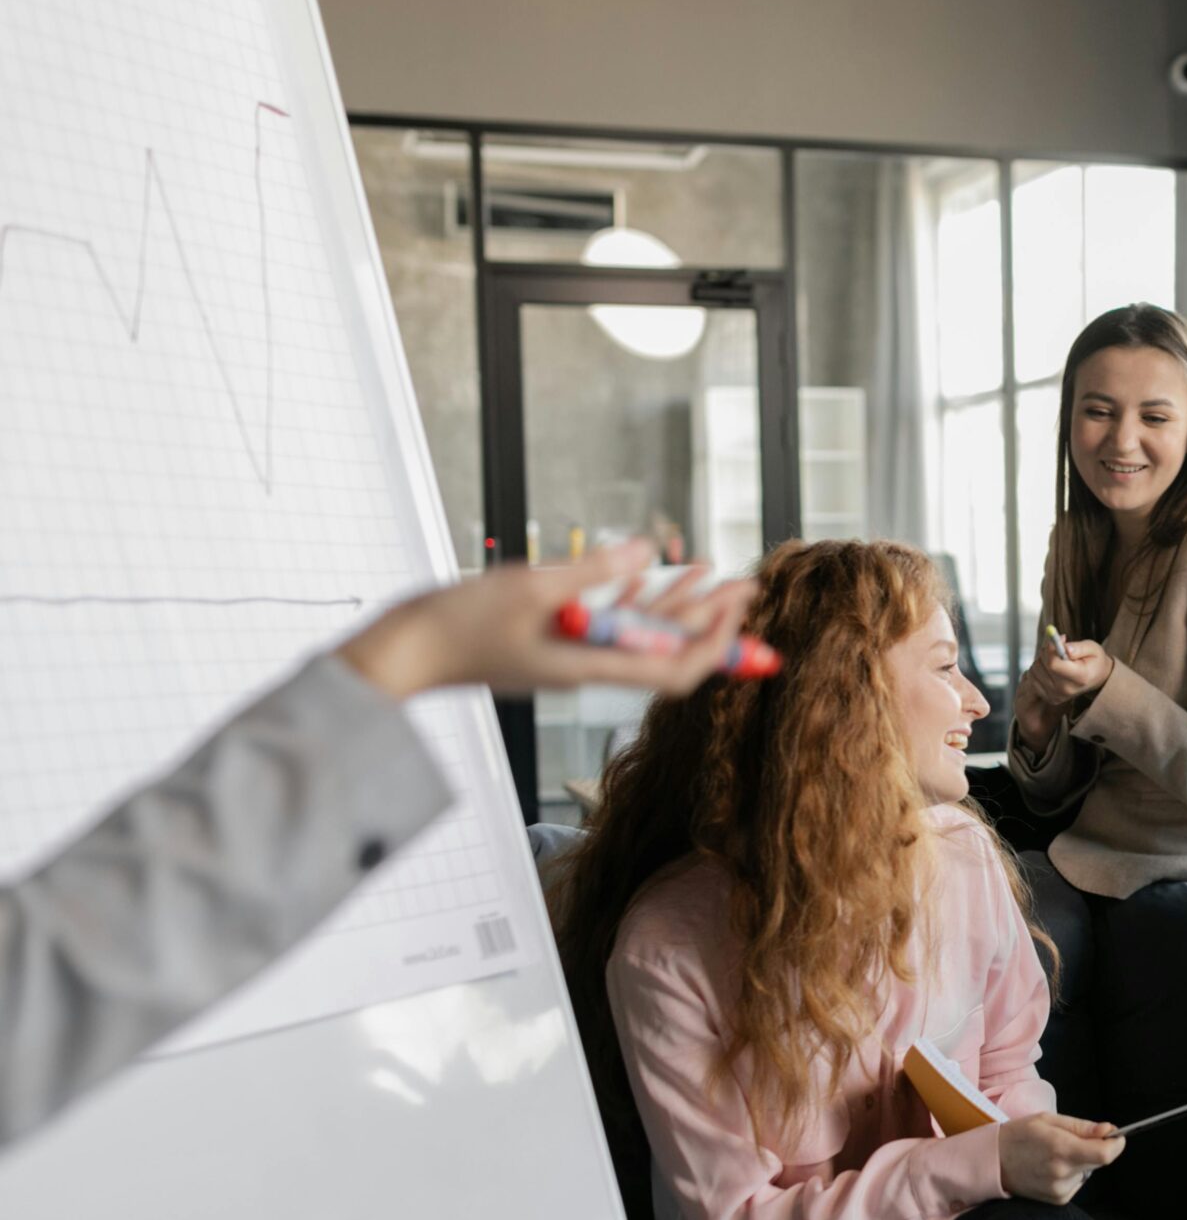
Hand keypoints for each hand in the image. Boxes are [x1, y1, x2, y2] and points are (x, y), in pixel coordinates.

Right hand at [337, 540, 756, 701]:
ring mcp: (570, 656)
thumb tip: (646, 551)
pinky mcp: (552, 644)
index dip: (715, 641)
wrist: (404, 651)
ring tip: (712, 568)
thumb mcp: (530, 589)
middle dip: (711, 618)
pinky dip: (630, 600)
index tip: (737, 603)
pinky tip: (646, 569)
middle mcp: (588, 667)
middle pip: (667, 649)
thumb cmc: (457, 623)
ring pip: (639, 634)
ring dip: (677, 604)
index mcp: (589, 665)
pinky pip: (605, 625)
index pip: (675, 668)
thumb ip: (591, 573)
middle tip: (748, 583)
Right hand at [996, 1111, 1124, 1205]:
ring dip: (1082, 1162)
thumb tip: (1109, 1131)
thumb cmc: (1020, 1134)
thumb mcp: (1049, 1120)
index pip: (1104, 1154)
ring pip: (1088, 1172)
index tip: (1115, 1136)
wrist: (993, 1161)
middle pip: (1099, 1162)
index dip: (1116, 1144)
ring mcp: (1059, 1189)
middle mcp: (1062, 1173)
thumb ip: (1082, 1127)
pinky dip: (1072, 1174)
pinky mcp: (1057, 1200)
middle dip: (1096, 1149)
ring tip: (1056, 1154)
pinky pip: (1078, 1183)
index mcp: (1061, 1149)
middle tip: (1075, 1139)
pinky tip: (1052, 1167)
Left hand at [1011, 635, 1116, 748]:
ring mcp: (1057, 696)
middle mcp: (1067, 690)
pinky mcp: (1050, 698)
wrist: (1096, 678)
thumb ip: (1079, 647)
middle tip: (1057, 649)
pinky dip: (1038, 670)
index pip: (1053, 664)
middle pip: (1042, 667)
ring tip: (1055, 659)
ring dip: (1041, 661)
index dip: (1050, 649)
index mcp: (1080, 677)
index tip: (1057, 641)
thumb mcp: (1092, 648)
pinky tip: (1050, 669)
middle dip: (1046, 653)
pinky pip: (1032, 679)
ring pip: (1034, 672)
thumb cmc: (1093, 660)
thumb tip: (1065, 648)